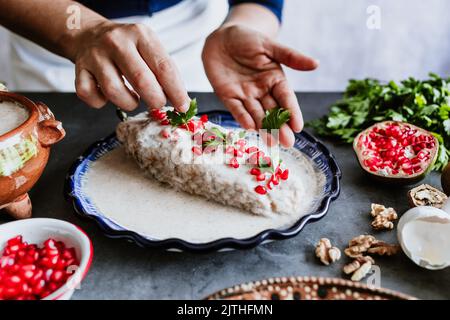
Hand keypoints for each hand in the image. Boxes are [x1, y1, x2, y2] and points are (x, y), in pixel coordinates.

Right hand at [71, 21, 189, 111]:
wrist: (89, 34)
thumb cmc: (127, 47)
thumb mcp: (149, 47)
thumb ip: (164, 71)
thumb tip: (180, 101)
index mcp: (140, 35)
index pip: (164, 67)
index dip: (176, 91)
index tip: (182, 106)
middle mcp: (117, 43)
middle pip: (141, 80)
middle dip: (154, 99)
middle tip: (158, 103)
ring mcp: (95, 56)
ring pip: (114, 91)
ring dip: (129, 103)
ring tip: (133, 98)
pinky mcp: (79, 70)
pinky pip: (90, 96)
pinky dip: (101, 103)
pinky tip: (108, 95)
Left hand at [202, 25, 317, 146]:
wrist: (221, 37)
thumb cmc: (247, 38)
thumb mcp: (270, 46)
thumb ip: (290, 56)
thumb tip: (316, 64)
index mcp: (275, 79)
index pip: (286, 98)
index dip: (292, 112)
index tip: (298, 127)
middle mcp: (262, 90)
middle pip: (273, 111)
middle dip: (280, 127)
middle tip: (288, 143)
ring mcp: (245, 95)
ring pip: (256, 114)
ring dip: (263, 128)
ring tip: (272, 142)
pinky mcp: (228, 96)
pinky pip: (236, 109)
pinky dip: (242, 118)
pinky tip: (250, 128)